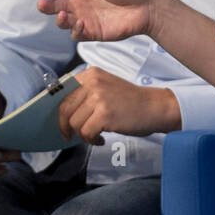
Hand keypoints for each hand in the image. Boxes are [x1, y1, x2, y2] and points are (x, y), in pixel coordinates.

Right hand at [36, 0, 153, 42]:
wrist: (145, 7)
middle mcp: (80, 3)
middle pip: (56, 6)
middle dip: (47, 6)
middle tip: (42, 5)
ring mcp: (85, 18)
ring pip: (63, 21)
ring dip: (59, 19)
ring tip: (62, 15)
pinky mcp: (92, 32)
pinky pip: (77, 34)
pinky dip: (74, 30)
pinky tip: (79, 23)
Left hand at [58, 67, 181, 144]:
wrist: (155, 107)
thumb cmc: (131, 102)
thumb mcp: (106, 88)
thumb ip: (86, 93)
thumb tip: (63, 111)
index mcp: (91, 74)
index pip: (63, 92)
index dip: (59, 110)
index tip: (61, 121)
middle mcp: (93, 82)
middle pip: (65, 109)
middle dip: (65, 126)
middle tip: (69, 135)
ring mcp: (99, 97)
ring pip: (74, 123)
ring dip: (83, 134)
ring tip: (95, 136)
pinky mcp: (104, 114)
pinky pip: (86, 133)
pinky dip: (92, 140)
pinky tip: (101, 139)